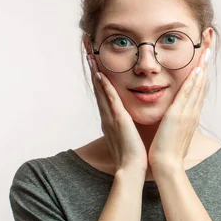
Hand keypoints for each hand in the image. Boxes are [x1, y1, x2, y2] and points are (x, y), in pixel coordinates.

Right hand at [88, 54, 147, 173]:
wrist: (132, 168)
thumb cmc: (133, 154)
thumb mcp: (128, 135)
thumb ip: (126, 124)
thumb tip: (129, 118)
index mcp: (111, 118)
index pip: (103, 93)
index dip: (98, 76)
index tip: (94, 61)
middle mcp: (107, 115)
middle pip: (97, 87)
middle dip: (92, 69)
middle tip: (87, 51)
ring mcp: (110, 117)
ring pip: (101, 90)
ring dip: (95, 73)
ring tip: (90, 56)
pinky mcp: (117, 120)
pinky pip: (109, 100)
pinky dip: (104, 88)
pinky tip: (100, 75)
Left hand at [149, 48, 209, 170]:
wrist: (166, 165)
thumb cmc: (167, 151)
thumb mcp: (174, 133)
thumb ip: (175, 123)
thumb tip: (175, 118)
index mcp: (190, 116)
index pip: (198, 91)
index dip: (202, 75)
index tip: (204, 60)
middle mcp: (192, 112)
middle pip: (202, 84)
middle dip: (205, 65)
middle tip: (210, 48)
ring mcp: (187, 113)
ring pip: (198, 86)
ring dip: (202, 68)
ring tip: (207, 51)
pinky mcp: (178, 115)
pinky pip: (188, 94)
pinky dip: (194, 81)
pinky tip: (197, 69)